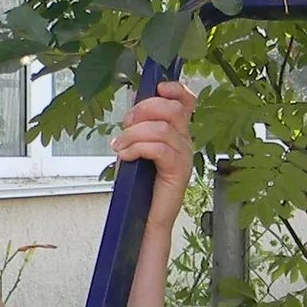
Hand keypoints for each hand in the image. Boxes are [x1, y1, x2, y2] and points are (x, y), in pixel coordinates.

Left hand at [113, 80, 196, 228]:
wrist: (145, 218)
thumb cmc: (140, 185)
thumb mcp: (138, 149)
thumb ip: (139, 129)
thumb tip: (131, 113)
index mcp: (177, 132)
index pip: (186, 101)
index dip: (174, 89)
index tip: (155, 88)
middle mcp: (185, 141)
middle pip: (172, 109)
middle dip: (143, 110)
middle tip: (126, 125)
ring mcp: (184, 156)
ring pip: (160, 129)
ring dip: (133, 134)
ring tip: (120, 147)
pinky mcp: (178, 171)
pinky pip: (159, 149)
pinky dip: (137, 148)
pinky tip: (126, 156)